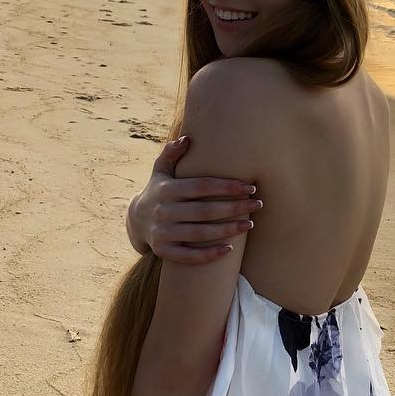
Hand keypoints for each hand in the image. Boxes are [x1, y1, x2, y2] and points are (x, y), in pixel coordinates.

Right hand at [127, 136, 260, 263]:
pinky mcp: (164, 251)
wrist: (136, 219)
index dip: (227, 187)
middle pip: (205, 211)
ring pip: (199, 234)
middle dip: (234, 208)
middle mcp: (163, 211)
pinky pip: (188, 256)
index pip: (202, 186)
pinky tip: (229, 250)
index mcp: (167, 189)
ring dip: (227, 230)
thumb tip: (187, 139)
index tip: (250, 187)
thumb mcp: (161, 170)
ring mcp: (162, 233)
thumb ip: (171, 153)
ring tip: (249, 224)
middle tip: (258, 204)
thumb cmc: (159, 190)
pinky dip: (208, 255)